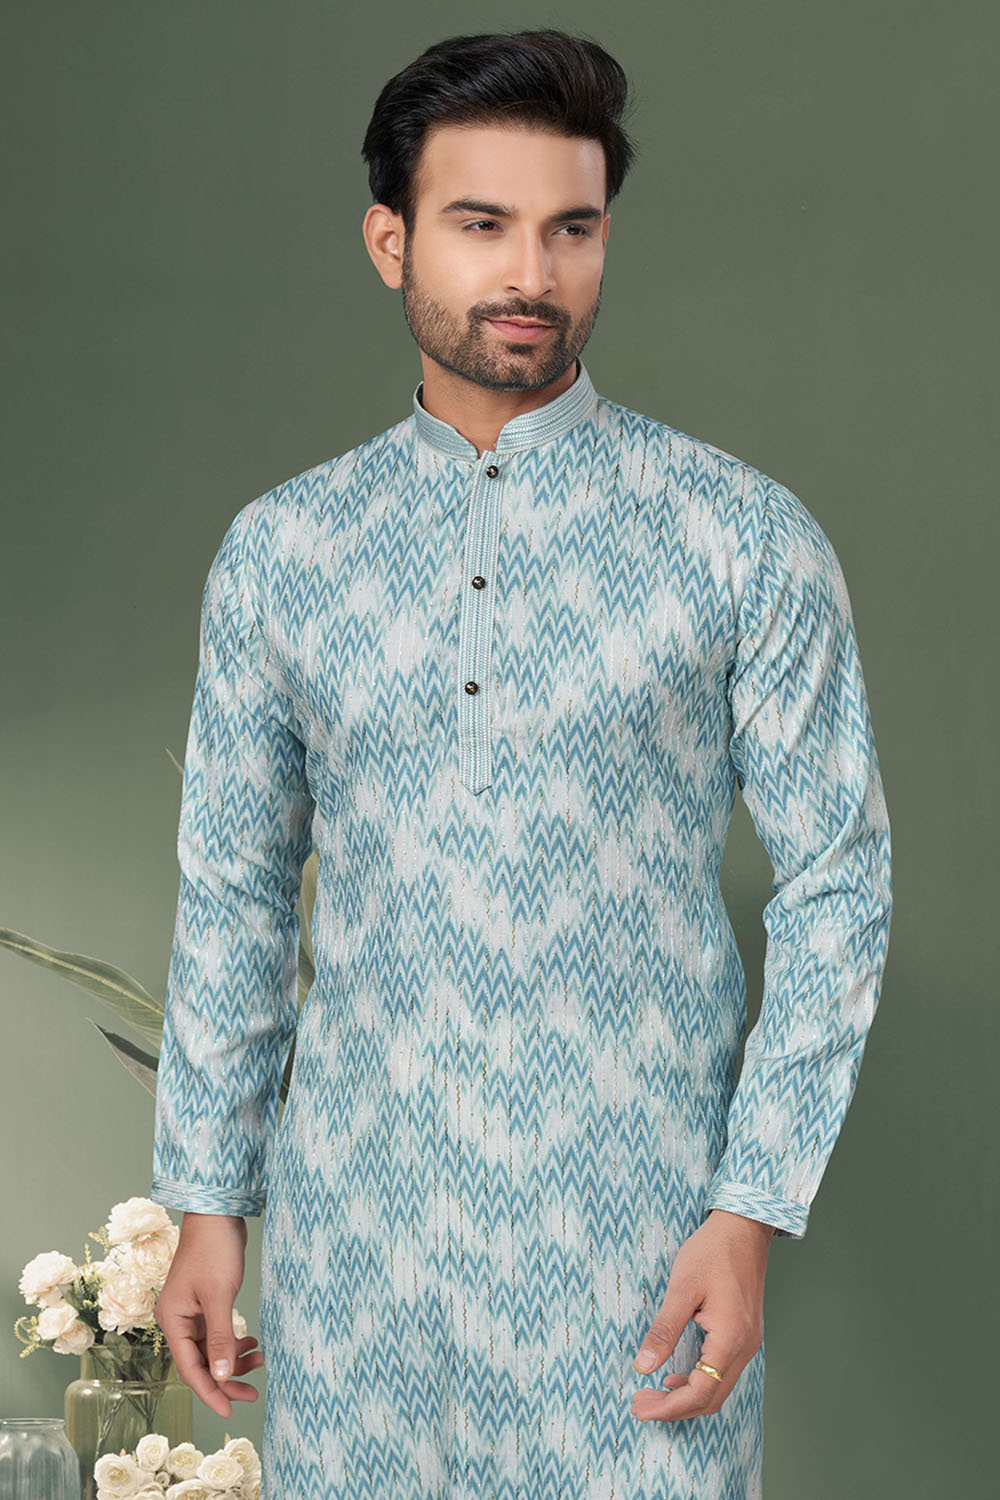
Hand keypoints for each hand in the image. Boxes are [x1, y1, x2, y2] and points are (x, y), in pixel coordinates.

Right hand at [153, 1213, 262, 1418]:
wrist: (217, 1213)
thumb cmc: (214, 1249)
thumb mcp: (220, 1295)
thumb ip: (221, 1337)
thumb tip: (222, 1376)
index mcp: (172, 1319)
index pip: (189, 1368)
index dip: (210, 1391)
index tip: (229, 1411)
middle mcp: (178, 1319)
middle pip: (201, 1362)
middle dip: (226, 1379)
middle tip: (252, 1394)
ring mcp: (192, 1311)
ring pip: (212, 1348)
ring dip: (234, 1358)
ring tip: (261, 1360)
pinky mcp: (207, 1302)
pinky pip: (218, 1332)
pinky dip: (234, 1340)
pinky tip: (253, 1342)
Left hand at [630, 1209, 772, 1421]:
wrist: (744, 1227)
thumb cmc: (712, 1251)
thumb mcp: (682, 1288)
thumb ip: (664, 1330)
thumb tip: (643, 1367)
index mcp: (730, 1339)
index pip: (699, 1392)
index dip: (668, 1406)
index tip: (639, 1407)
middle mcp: (745, 1347)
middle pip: (711, 1398)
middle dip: (674, 1407)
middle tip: (640, 1404)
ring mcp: (748, 1341)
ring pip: (718, 1387)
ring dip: (685, 1395)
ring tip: (653, 1392)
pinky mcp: (744, 1333)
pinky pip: (722, 1371)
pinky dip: (699, 1380)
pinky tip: (675, 1374)